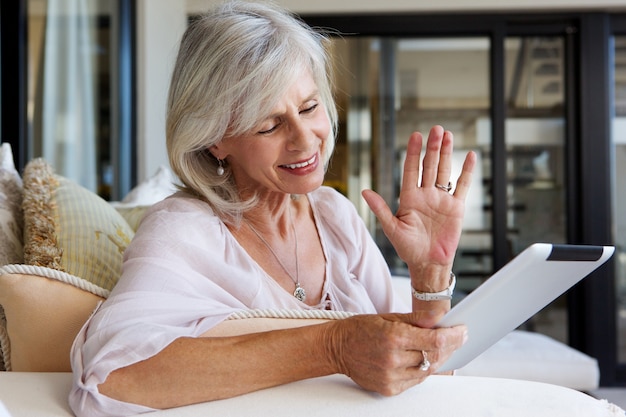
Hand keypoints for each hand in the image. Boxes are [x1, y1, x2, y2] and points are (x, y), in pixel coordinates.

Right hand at [323, 312, 466, 395]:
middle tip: (456, 339)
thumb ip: (417, 319)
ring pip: (427, 371)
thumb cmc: (360, 330)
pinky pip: (415, 381)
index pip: (435, 340)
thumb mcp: (389, 317)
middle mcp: (393, 359)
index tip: (463, 332)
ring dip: (438, 359)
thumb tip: (439, 316)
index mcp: (394, 337)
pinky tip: (423, 360)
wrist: (337, 348)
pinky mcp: (389, 388)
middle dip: (449, 347)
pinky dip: (423, 370)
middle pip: (434, 356)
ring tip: (440, 348)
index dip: (453, 336)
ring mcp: (391, 376)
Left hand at [362, 126, 475, 285]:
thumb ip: (381, 209)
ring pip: (444, 171)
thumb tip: (365, 192)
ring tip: (447, 135)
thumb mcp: (392, 228)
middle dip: (432, 148)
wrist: (428, 263)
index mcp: (409, 198)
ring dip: (446, 153)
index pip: (411, 170)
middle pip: (429, 166)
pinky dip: (466, 171)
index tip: (415, 136)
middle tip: (435, 129)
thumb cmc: (408, 249)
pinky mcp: (456, 208)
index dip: (413, 153)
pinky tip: (469, 156)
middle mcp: (425, 195)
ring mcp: (441, 200)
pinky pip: (462, 186)